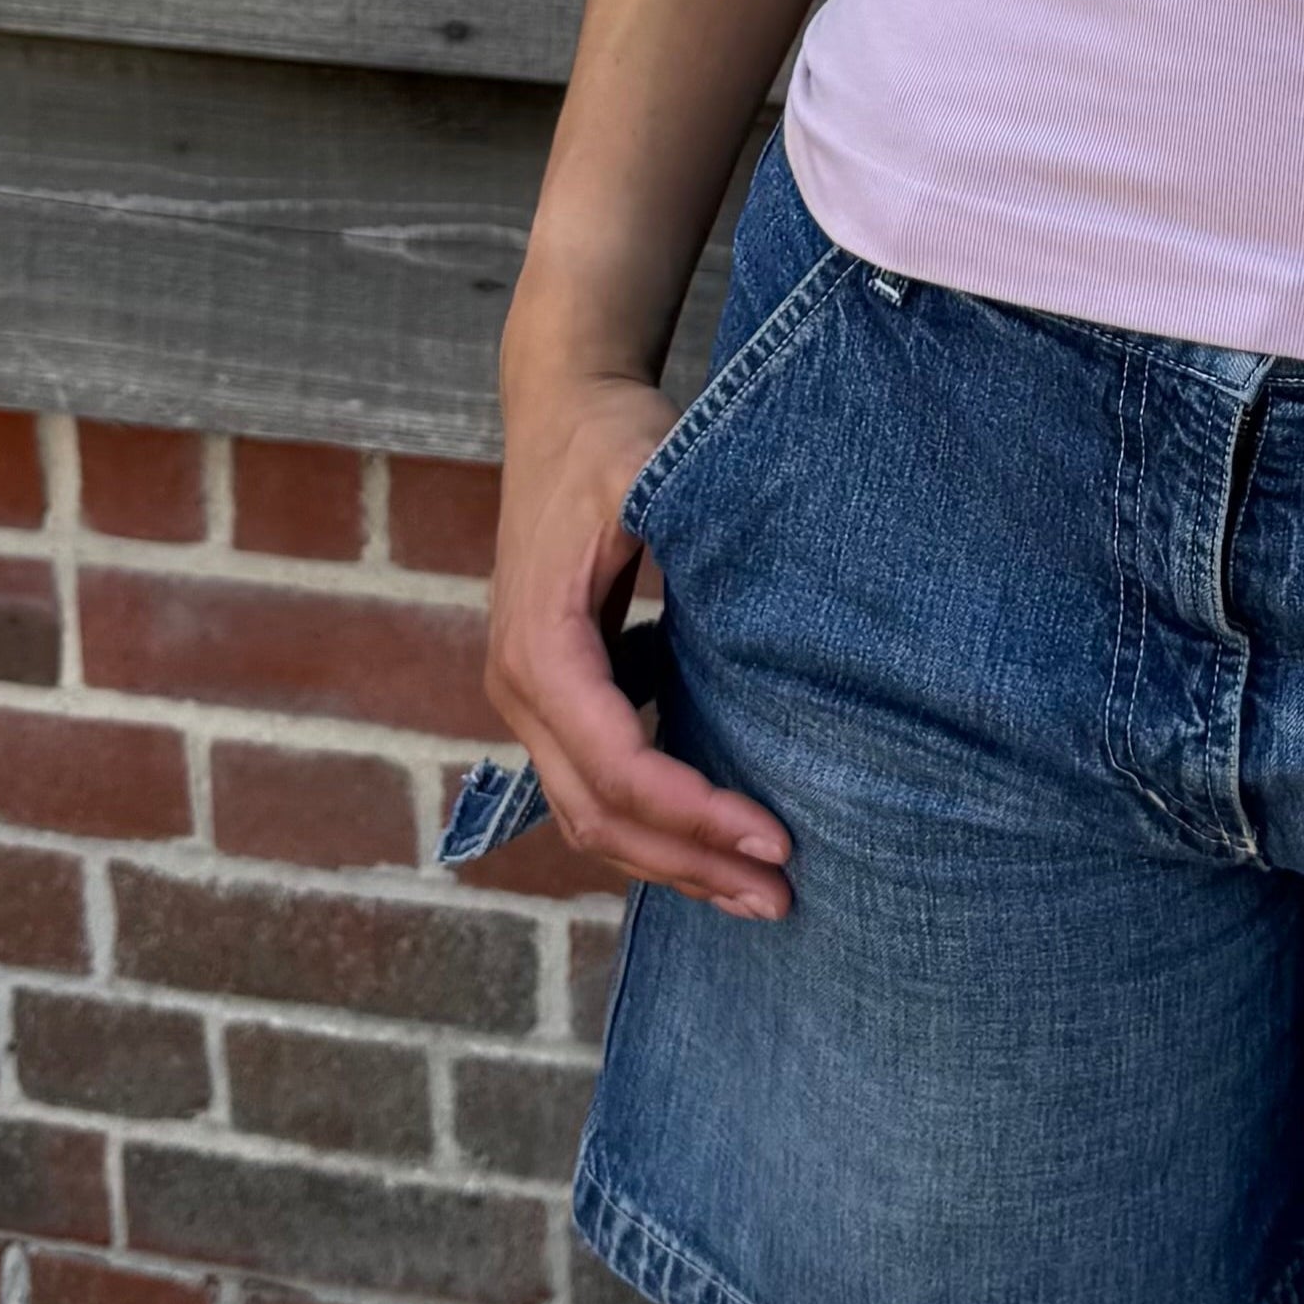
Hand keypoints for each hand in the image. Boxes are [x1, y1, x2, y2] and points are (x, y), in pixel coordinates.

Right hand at [482, 367, 793, 918]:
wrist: (562, 406)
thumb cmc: (612, 437)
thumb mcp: (652, 474)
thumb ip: (692, 542)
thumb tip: (758, 615)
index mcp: (541, 647)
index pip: (620, 765)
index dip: (696, 813)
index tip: (775, 838)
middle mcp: (520, 688)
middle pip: (600, 814)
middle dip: (690, 862)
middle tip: (782, 896)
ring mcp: (530, 697)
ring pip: (590, 815)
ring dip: (670, 859)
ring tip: (755, 892)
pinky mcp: (556, 692)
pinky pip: (595, 782)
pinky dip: (652, 822)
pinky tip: (715, 839)